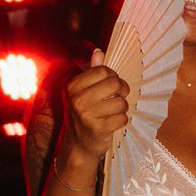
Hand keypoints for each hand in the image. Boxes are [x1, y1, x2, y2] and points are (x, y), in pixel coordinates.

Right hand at [63, 48, 129, 164]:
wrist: (80, 144)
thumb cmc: (86, 114)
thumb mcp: (85, 91)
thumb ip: (92, 71)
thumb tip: (99, 51)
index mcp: (73, 86)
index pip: (104, 70)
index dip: (114, 77)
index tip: (113, 85)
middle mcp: (77, 99)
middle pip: (114, 83)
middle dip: (122, 90)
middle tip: (119, 97)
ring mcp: (86, 115)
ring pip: (121, 102)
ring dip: (122, 108)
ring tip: (113, 112)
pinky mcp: (98, 129)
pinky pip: (123, 118)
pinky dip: (122, 121)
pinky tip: (113, 123)